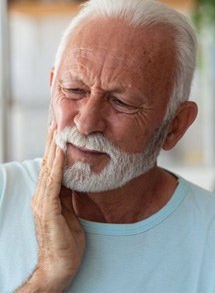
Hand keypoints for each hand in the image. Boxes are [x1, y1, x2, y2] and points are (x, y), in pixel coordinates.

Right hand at [16, 126, 84, 291]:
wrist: (58, 267)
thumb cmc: (66, 242)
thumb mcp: (69, 213)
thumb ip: (67, 195)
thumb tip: (72, 179)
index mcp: (48, 196)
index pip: (51, 166)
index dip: (55, 147)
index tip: (59, 130)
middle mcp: (42, 195)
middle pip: (47, 163)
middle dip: (51, 140)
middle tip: (54, 120)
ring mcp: (42, 202)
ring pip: (49, 168)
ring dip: (53, 147)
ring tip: (55, 127)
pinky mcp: (48, 209)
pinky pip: (53, 183)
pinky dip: (56, 165)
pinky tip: (60, 151)